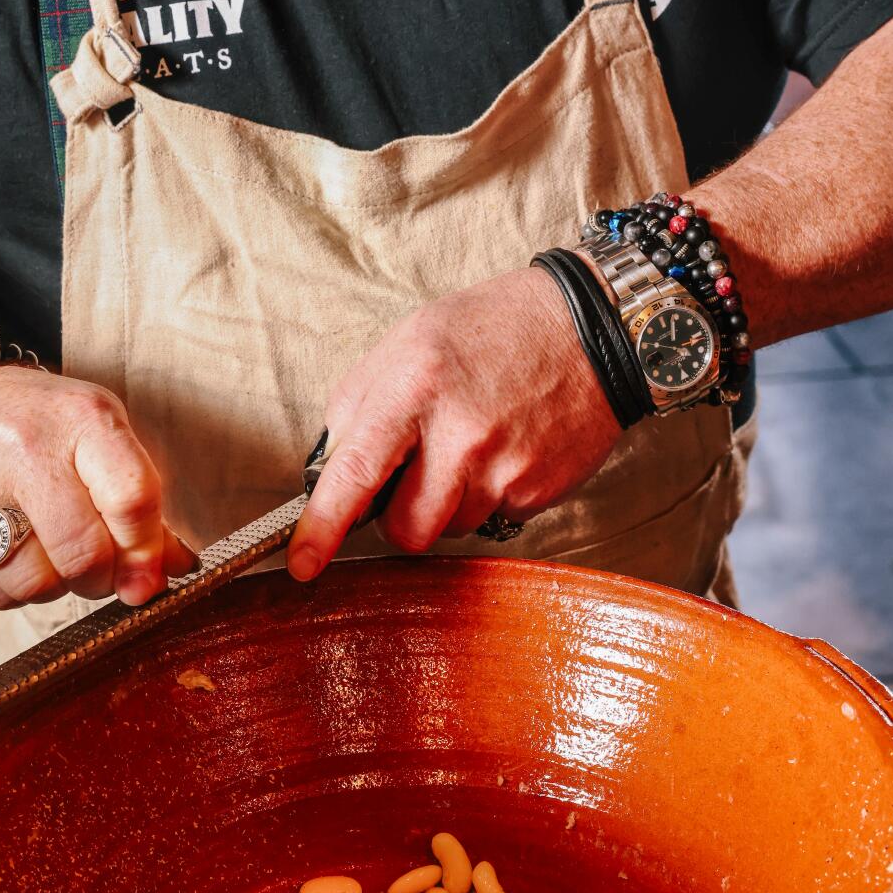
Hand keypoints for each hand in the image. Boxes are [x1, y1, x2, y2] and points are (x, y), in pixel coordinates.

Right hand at [0, 366, 193, 609]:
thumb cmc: (39, 425)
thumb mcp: (99, 437)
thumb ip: (140, 500)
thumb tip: (175, 568)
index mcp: (81, 419)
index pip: (132, 499)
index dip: (146, 552)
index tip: (149, 578)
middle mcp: (25, 449)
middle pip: (85, 553)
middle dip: (101, 578)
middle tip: (97, 567)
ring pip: (37, 585)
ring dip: (53, 586)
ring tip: (47, 550)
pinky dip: (12, 589)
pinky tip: (9, 551)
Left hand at [286, 267, 623, 579]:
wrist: (590, 331)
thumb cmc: (492, 329)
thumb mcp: (409, 340)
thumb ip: (360, 404)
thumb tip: (330, 468)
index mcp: (415, 386)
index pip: (356, 470)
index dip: (323, 525)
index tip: (302, 563)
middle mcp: (460, 433)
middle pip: (406, 529)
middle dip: (401, 515)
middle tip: (417, 470)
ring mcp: (504, 468)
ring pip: (449, 529)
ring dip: (448, 502)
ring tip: (471, 443)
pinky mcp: (537, 491)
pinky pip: (492, 519)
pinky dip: (489, 494)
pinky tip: (504, 448)